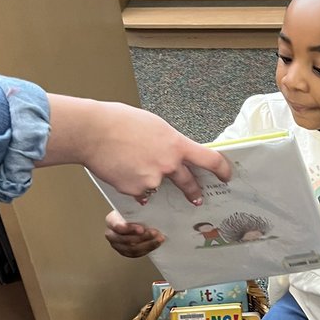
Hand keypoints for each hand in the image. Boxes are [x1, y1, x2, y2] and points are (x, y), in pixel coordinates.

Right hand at [40, 96, 231, 203]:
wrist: (93, 132)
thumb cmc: (120, 122)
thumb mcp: (155, 126)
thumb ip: (168, 143)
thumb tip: (173, 154)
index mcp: (176, 145)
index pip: (210, 159)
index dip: (222, 169)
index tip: (226, 175)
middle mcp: (168, 165)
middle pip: (189, 183)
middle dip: (194, 192)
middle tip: (197, 198)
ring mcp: (152, 180)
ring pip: (157, 186)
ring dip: (149, 180)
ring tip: (132, 163)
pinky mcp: (135, 190)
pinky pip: (140, 192)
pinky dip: (133, 185)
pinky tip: (122, 170)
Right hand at [105, 209, 163, 257]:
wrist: (131, 219)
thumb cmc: (131, 212)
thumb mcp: (131, 207)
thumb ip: (135, 208)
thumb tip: (145, 202)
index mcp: (111, 220)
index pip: (118, 226)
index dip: (130, 229)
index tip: (142, 228)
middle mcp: (111, 234)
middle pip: (126, 240)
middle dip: (143, 237)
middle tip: (155, 233)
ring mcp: (117, 245)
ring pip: (132, 249)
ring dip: (148, 244)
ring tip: (158, 239)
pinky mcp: (124, 252)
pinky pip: (136, 254)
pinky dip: (147, 249)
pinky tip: (155, 244)